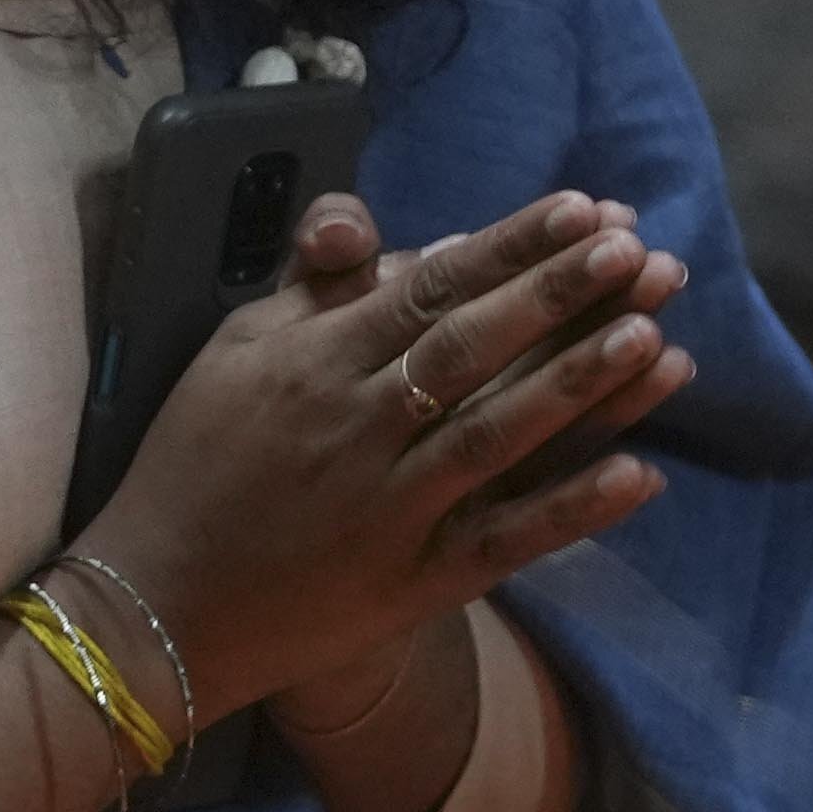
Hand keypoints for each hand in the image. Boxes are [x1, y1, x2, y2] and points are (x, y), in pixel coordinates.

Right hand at [74, 187, 687, 729]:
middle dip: (559, 295)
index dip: (509, 248)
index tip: (582, 210)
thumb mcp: (233, 350)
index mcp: (312, 360)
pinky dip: (572, 509)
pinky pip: (505, 539)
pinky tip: (641, 474)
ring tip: (654, 334)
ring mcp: (391, 506)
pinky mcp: (415, 580)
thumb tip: (399, 243)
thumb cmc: (194, 461)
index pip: (428, 288)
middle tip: (637, 249)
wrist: (158, 602)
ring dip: (579, 385)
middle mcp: (357, 424)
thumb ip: (313, 290)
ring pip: (498, 434)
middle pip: (473, 348)